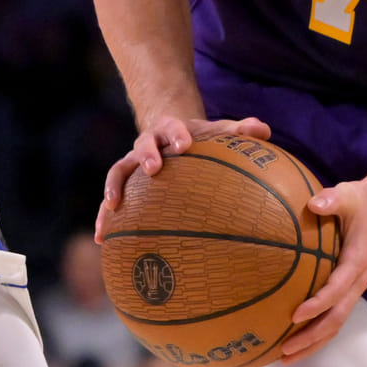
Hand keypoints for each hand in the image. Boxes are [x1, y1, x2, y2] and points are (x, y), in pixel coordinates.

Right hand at [96, 115, 272, 239]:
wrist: (172, 138)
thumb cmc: (201, 140)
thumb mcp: (218, 132)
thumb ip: (239, 130)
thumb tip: (263, 130)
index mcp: (169, 130)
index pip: (171, 127)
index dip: (175, 134)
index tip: (184, 144)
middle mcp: (147, 144)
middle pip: (141, 145)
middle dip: (146, 156)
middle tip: (153, 168)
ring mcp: (133, 165)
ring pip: (118, 172)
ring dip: (114, 187)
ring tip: (113, 206)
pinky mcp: (125, 186)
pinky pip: (111, 201)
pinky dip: (105, 217)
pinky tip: (102, 240)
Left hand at [281, 178, 366, 362]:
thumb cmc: (362, 201)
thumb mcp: (348, 194)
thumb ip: (332, 199)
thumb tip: (314, 203)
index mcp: (357, 261)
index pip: (337, 289)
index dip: (318, 304)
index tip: (295, 315)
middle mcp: (358, 281)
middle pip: (336, 317)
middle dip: (311, 336)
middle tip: (285, 349)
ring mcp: (355, 287)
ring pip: (336, 323)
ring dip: (313, 342)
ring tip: (286, 357)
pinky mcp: (349, 288)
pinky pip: (334, 316)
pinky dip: (317, 333)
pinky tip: (297, 340)